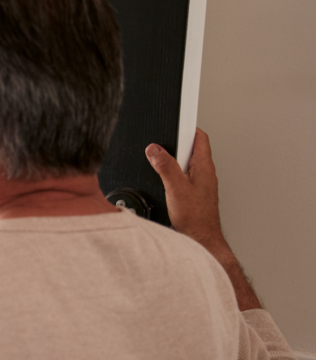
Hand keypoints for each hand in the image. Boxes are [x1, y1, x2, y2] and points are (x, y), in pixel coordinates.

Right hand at [146, 128, 226, 251]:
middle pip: (192, 149)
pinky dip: (174, 175)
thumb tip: (155, 150)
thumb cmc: (195, 217)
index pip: (200, 137)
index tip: (177, 121)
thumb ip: (165, 166)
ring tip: (161, 166)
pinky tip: (165, 184)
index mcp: (204, 166)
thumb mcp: (175, 188)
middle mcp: (205, 173)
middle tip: (162, 146)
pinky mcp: (195, 194)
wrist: (201, 239)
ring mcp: (201, 184)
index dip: (188, 127)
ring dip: (174, 162)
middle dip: (176, 144)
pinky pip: (185, 177)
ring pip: (187, 164)